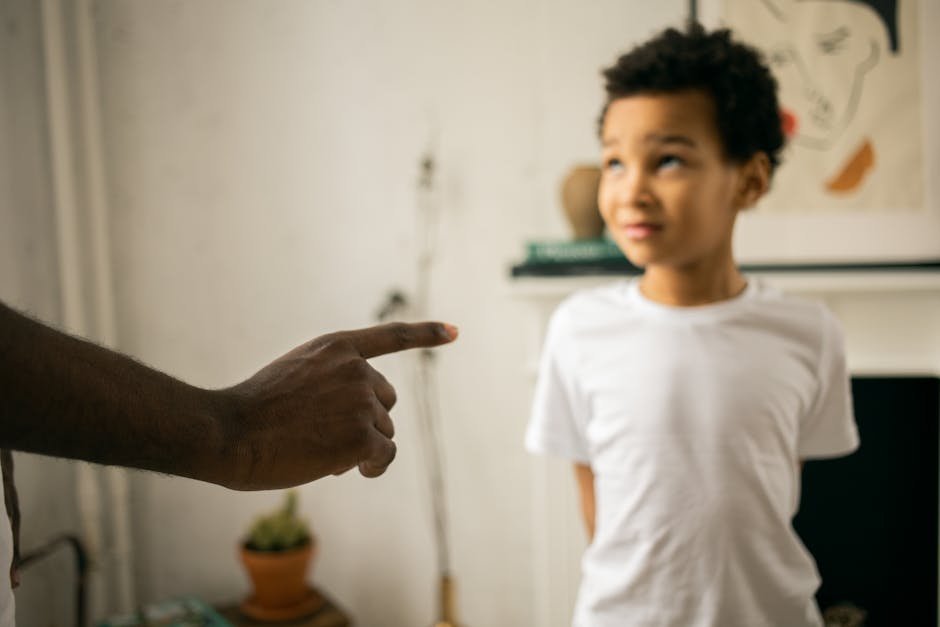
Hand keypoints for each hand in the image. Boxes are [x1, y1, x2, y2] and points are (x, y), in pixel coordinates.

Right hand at [221, 322, 457, 489]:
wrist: (229, 432)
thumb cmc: (252, 412)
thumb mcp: (293, 376)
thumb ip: (331, 382)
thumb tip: (368, 427)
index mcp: (336, 346)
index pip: (391, 336)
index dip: (426, 334)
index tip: (455, 331)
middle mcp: (355, 368)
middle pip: (385, 402)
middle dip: (364, 421)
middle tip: (323, 435)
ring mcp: (360, 401)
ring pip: (383, 432)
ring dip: (361, 447)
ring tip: (318, 450)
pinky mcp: (361, 436)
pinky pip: (384, 456)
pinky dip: (372, 467)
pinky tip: (349, 470)